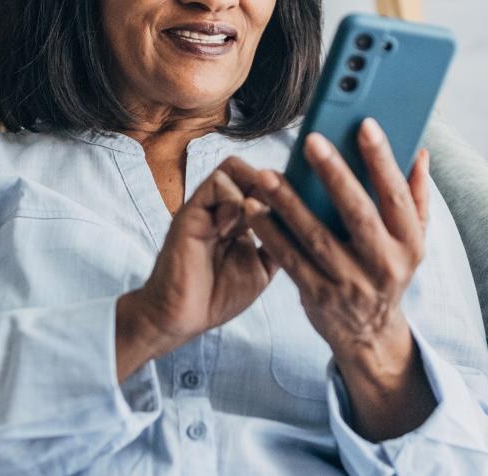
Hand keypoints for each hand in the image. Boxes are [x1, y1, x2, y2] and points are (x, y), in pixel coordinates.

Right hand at [115, 157, 279, 378]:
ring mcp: (206, 208)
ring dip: (253, 189)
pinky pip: (216, 184)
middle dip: (271, 184)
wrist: (182, 318)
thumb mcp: (261, 269)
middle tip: (282, 208)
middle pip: (250, 169)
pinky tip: (233, 230)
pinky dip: (232, 200)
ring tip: (259, 216)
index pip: (263, 185)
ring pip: (233, 169)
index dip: (284, 190)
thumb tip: (306, 224)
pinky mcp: (190, 213)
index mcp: (239, 219)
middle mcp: (222, 208)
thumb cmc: (217, 296)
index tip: (300, 207)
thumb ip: (278, 244)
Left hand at [239, 118, 435, 439]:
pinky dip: (270, 234)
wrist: (370, 334)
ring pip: (317, 238)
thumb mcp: (412, 241)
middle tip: (310, 140)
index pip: (397, 195)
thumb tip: (420, 152)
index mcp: (409, 244)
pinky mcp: (318, 296)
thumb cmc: (388, 271)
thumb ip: (415, 197)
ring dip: (289, 204)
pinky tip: (254, 209)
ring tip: (267, 176)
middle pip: (358, 214)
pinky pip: (290, 260)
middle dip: (335, 175)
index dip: (382, 160)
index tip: (365, 124)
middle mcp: (384, 264)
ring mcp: (350, 283)